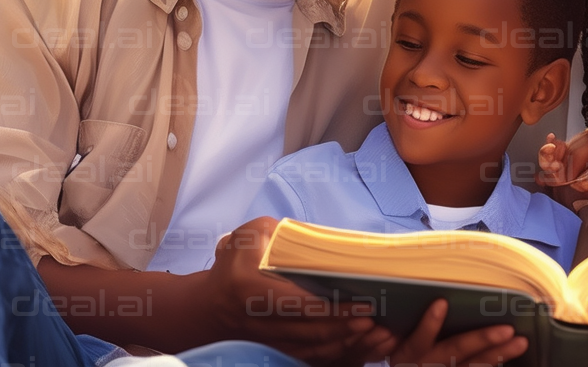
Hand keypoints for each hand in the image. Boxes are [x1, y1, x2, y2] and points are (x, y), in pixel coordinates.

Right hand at [201, 216, 395, 364]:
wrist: (208, 307)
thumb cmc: (234, 264)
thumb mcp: (252, 235)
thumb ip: (285, 234)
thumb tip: (325, 241)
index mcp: (250, 287)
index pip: (298, 303)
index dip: (332, 308)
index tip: (364, 304)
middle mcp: (258, 321)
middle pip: (311, 331)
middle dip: (347, 329)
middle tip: (379, 322)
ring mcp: (266, 343)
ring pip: (313, 351)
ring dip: (347, 346)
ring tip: (378, 337)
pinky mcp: (275, 354)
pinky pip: (310, 360)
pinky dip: (336, 356)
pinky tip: (360, 347)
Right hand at [389, 299, 528, 366]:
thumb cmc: (402, 357)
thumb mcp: (392, 345)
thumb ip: (401, 332)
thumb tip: (403, 315)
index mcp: (409, 354)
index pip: (419, 340)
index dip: (429, 324)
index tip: (441, 303)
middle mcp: (427, 365)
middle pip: (455, 351)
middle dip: (482, 339)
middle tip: (507, 329)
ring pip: (474, 366)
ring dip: (498, 354)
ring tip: (520, 342)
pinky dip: (495, 363)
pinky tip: (513, 354)